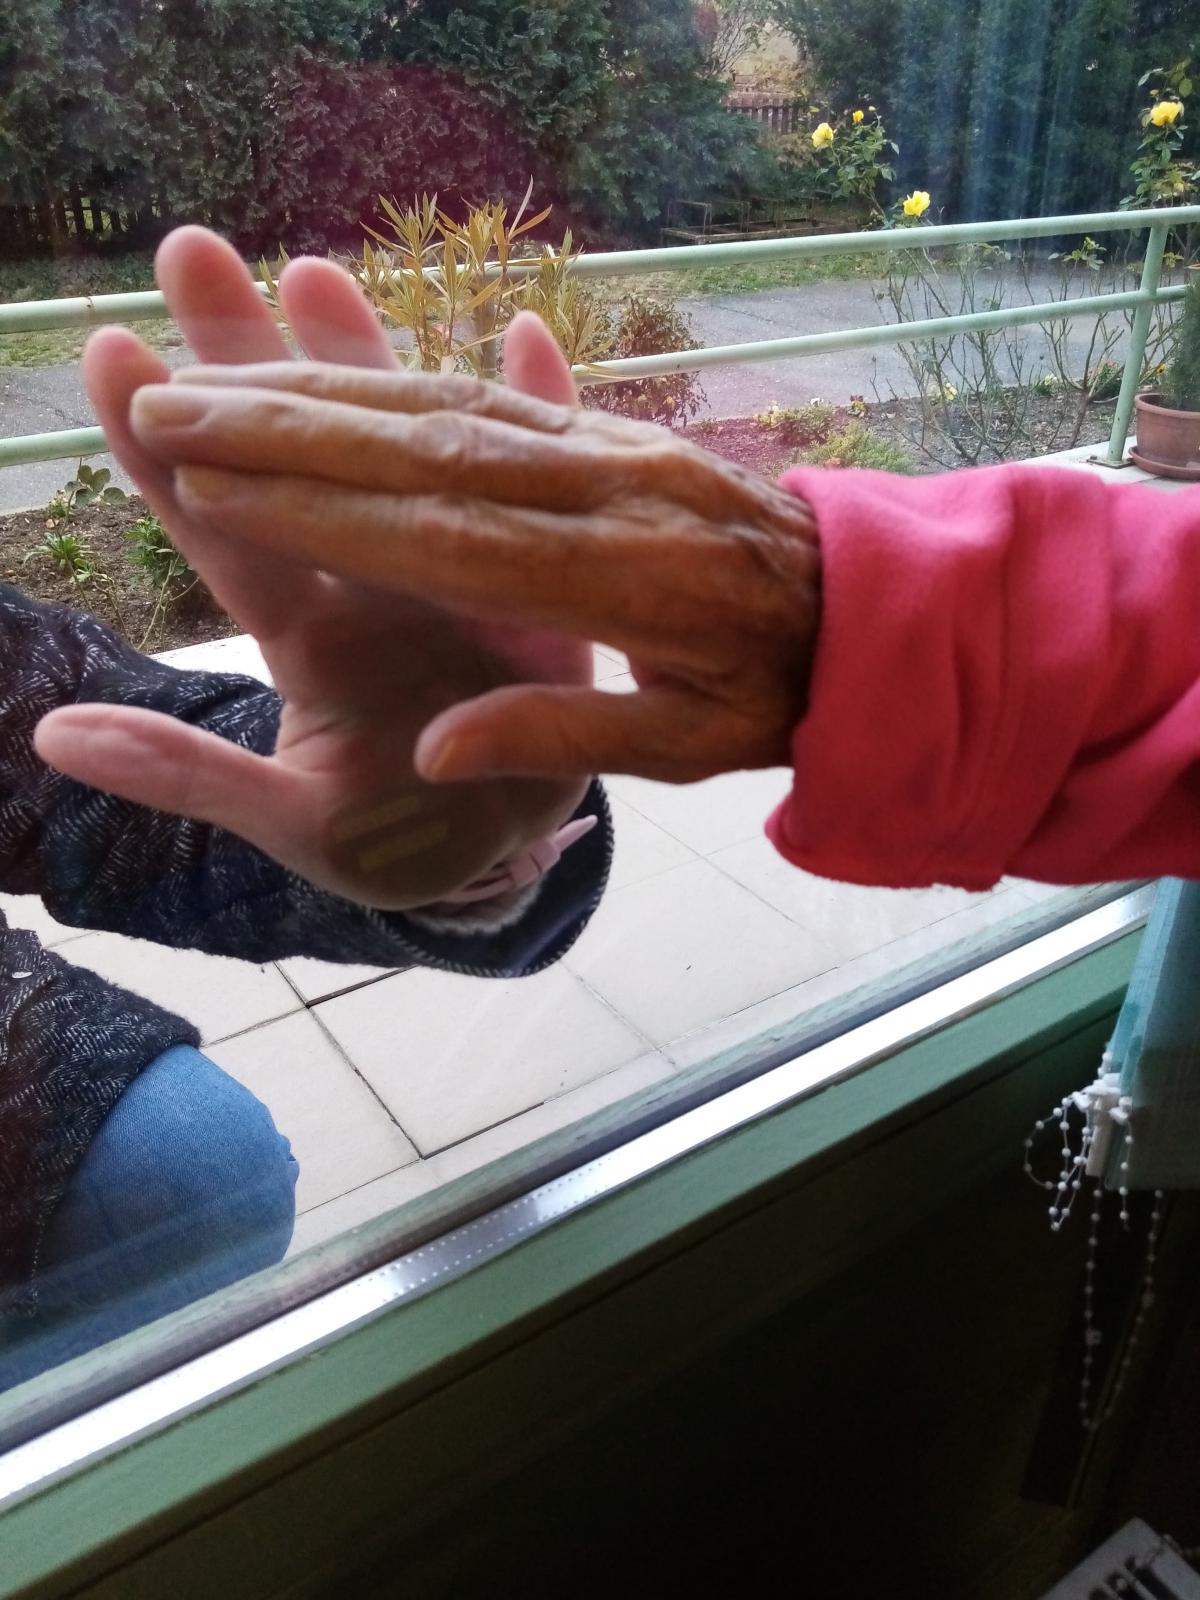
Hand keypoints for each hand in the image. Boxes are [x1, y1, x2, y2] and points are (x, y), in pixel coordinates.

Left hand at [34, 228, 590, 910]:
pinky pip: (542, 492)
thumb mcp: (289, 825)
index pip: (225, 532)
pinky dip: (542, 419)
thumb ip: (189, 776)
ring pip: (403, 451)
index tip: (113, 355)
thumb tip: (52, 738)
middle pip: (300, 461)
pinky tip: (526, 341)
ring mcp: (453, 575)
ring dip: (366, 360)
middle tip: (192, 249)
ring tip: (318, 268)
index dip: (169, 450)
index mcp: (308, 640)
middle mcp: (370, 585)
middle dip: (244, 356)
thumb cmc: (393, 843)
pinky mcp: (539, 586)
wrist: (498, 853)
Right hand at [123, 360, 822, 784]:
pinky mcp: (616, 428)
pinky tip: (339, 348)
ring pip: (450, 402)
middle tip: (166, 399)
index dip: (324, 513)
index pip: (445, 542)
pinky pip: (500, 389)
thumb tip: (430, 752)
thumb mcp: (683, 750)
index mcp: (620, 587)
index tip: (214, 489)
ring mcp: (613, 451)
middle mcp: (606, 498)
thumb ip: (557, 739)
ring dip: (327, 381)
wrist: (873, 608)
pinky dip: (406, 372)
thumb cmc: (773, 693)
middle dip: (286, 424)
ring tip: (218, 367)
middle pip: (425, 450)